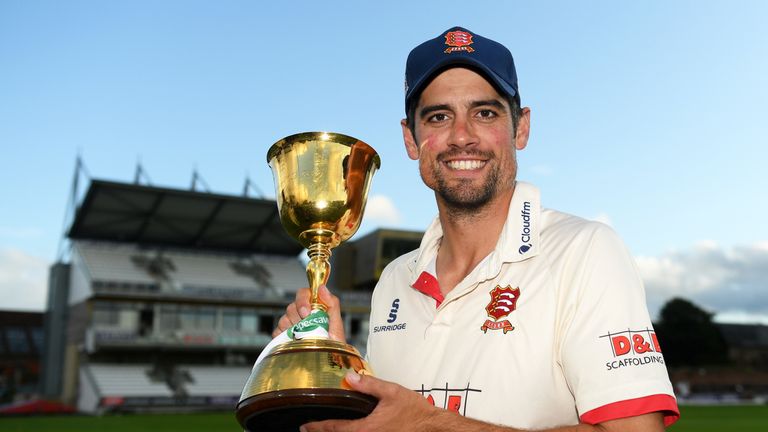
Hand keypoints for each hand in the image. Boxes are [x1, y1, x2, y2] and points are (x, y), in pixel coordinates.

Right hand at [273, 285, 345, 341]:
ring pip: (283, 319)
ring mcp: (292, 325)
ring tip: (302, 338)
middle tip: (305, 328)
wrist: (328, 362)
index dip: (302, 300)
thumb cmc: (335, 344)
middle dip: (298, 316)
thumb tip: (322, 288)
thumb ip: (332, 304)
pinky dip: (281, 337)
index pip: (303, 293)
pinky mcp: (283, 336)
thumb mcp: (337, 324)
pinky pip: (277, 332)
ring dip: (291, 328)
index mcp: (314, 307)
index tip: (306, 312)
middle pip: (292, 306)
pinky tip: (291, 342)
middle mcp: (302, 314)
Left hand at [299, 372, 443, 431]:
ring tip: (324, 430)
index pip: (335, 428)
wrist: (432, 427)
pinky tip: (348, 430)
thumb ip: (368, 384)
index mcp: (366, 428)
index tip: (305, 425)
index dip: (318, 427)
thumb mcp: (391, 392)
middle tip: (308, 428)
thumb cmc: (414, 411)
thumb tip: (349, 377)